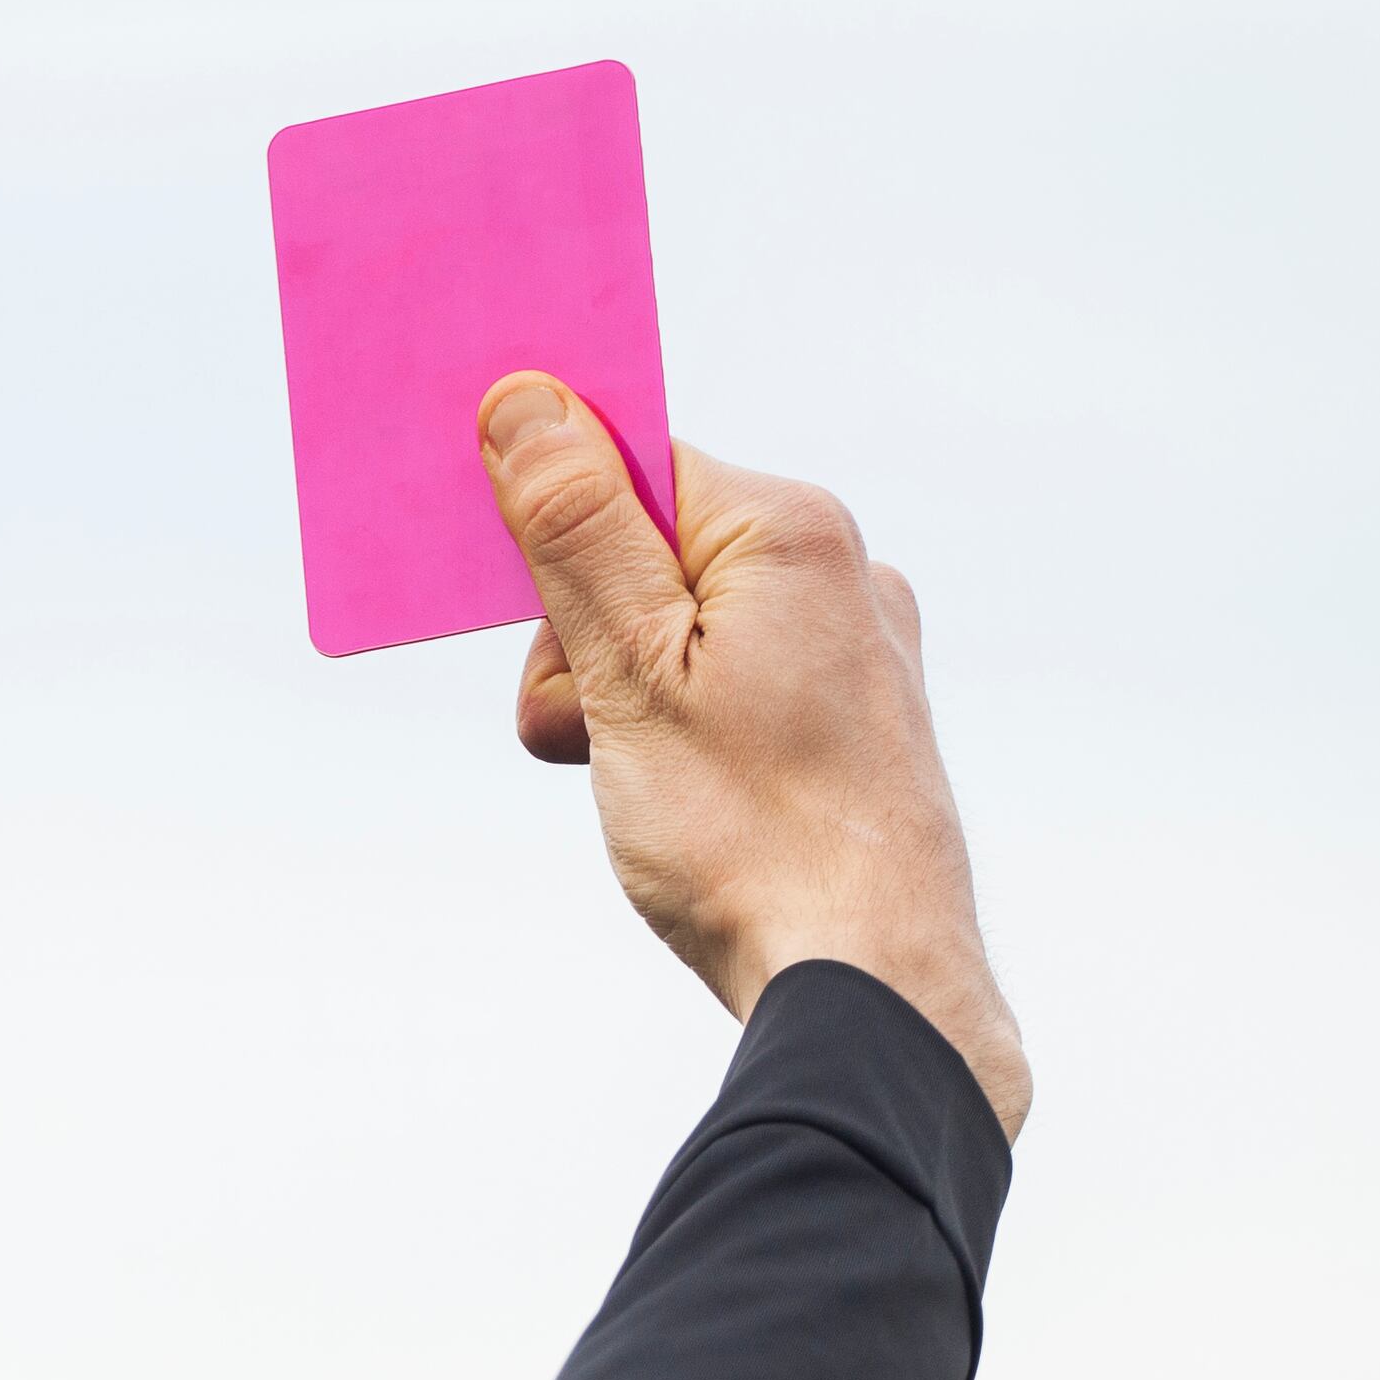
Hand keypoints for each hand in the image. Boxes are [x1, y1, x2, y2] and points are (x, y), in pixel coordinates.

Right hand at [478, 379, 1028, 1138]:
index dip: (550, 529)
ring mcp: (852, 646)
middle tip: (583, 731)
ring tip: (634, 783)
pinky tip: (682, 802)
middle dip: (580, 636)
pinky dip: (677, 730)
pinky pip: (728, 683)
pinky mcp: (850, 716)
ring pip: (678, 628)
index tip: (511, 602)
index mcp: (789, 531)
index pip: (629, 461)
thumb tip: (528, 400)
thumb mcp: (628, 670)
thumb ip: (574, 528)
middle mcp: (839, 569)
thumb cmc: (749, 834)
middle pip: (645, 549)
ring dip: (618, 696)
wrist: (868, 978)